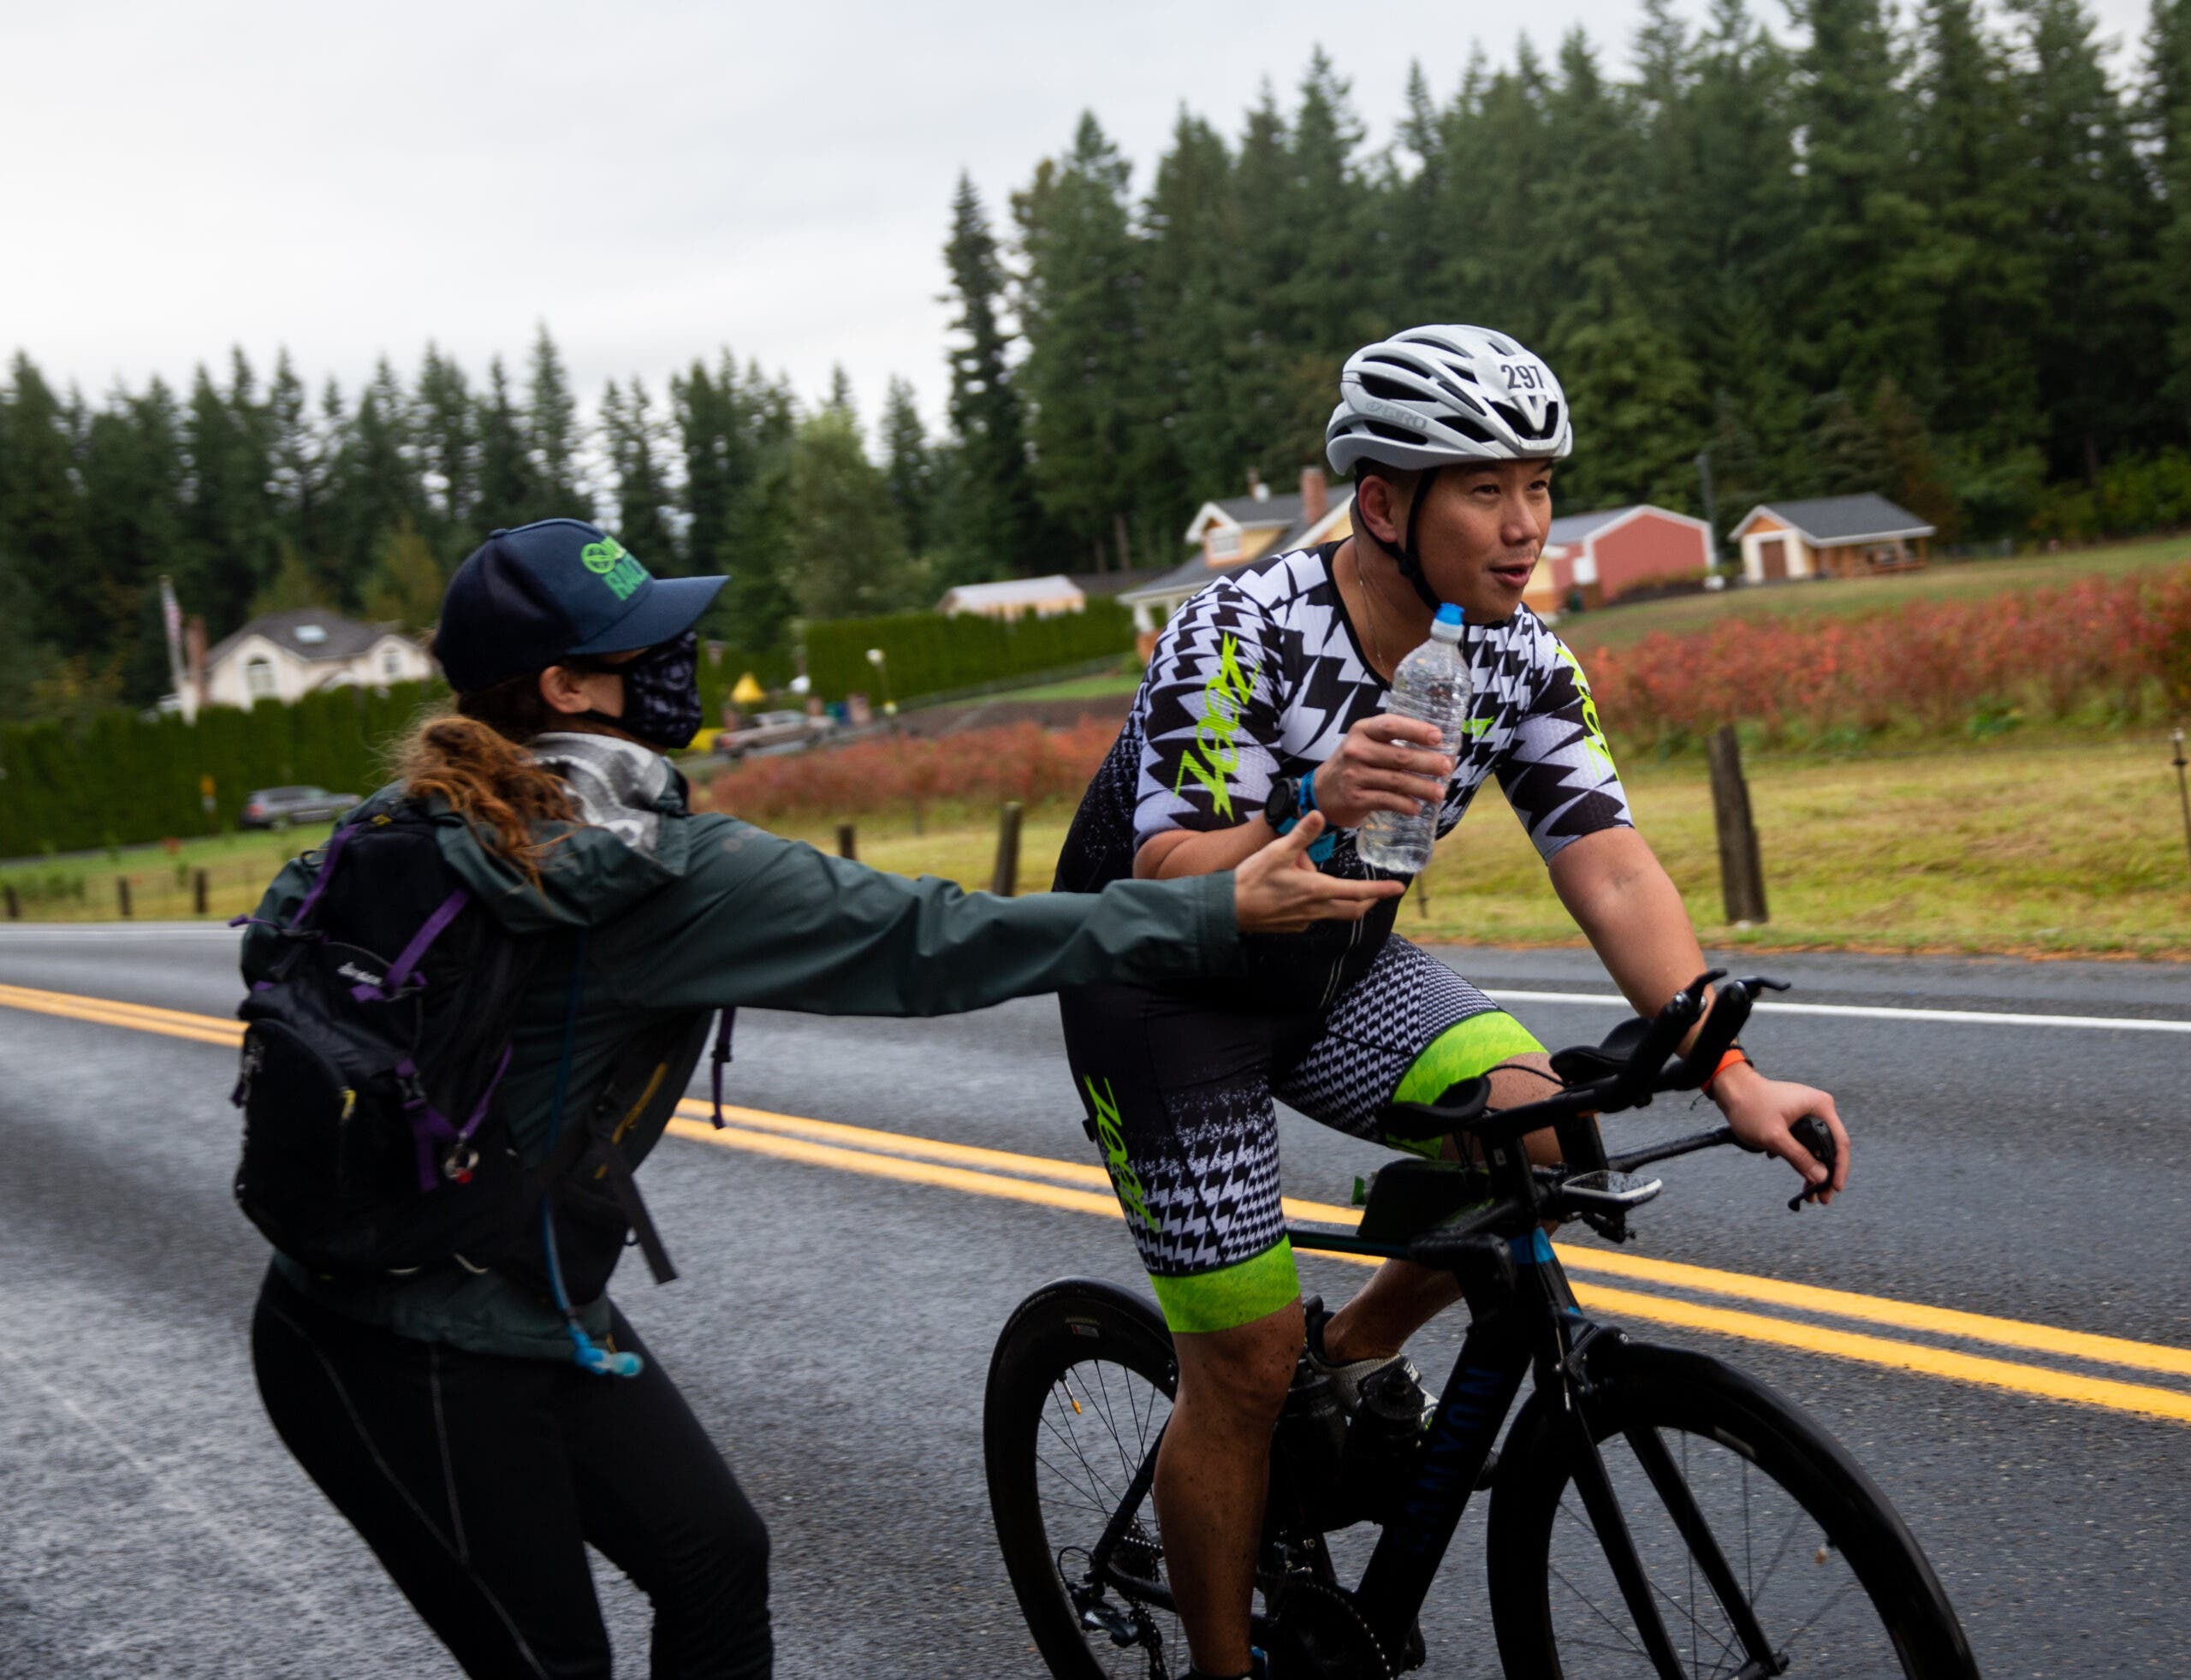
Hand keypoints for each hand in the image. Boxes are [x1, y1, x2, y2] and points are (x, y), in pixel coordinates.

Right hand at [1232, 813, 1404, 932]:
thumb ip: (1301, 834)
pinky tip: (1297, 890)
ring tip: (1314, 875)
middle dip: (1368, 901)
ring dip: (1336, 898)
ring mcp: (1304, 921)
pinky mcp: (1292, 926)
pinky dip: (1316, 903)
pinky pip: (1313, 915)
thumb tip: (1319, 814)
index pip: (1358, 892)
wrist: (1227, 910)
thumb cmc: (1252, 880)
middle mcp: (1315, 910)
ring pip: (1332, 912)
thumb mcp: (1277, 851)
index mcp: (1317, 890)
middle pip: (1352, 910)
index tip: (1398, 888)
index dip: (1380, 890)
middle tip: (1377, 892)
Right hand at [1309, 713, 1453, 828]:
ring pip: (1396, 781)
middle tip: (1447, 767)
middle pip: (1399, 756)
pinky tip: (1417, 807)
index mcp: (1362, 731)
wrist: (1322, 792)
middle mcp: (1356, 751)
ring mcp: (1354, 776)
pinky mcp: (1355, 798)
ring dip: (1422, 788)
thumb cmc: (1354, 763)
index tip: (1438, 737)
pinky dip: (1405, 805)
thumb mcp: (1365, 743)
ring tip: (1439, 793)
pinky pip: (1387, 801)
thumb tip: (1437, 748)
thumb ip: (1392, 741)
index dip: (1416, 730)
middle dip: (1427, 763)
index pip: (1390, 726)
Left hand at [1713, 1064, 1851, 1204]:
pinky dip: (1800, 1157)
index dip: (1839, 1168)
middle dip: (1825, 1173)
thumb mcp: (1774, 1137)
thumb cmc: (1750, 1107)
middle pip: (1830, 1146)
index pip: (1840, 1142)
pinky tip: (1795, 1172)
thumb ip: (1798, 1157)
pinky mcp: (1796, 1117)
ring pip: (1816, 1146)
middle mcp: (1818, 1108)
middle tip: (1822, 1198)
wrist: (1730, 1088)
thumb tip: (1821, 1178)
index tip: (1835, 1189)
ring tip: (1808, 1192)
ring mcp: (1808, 1112)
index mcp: (1820, 1107)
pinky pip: (1804, 1141)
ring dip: (1812, 1168)